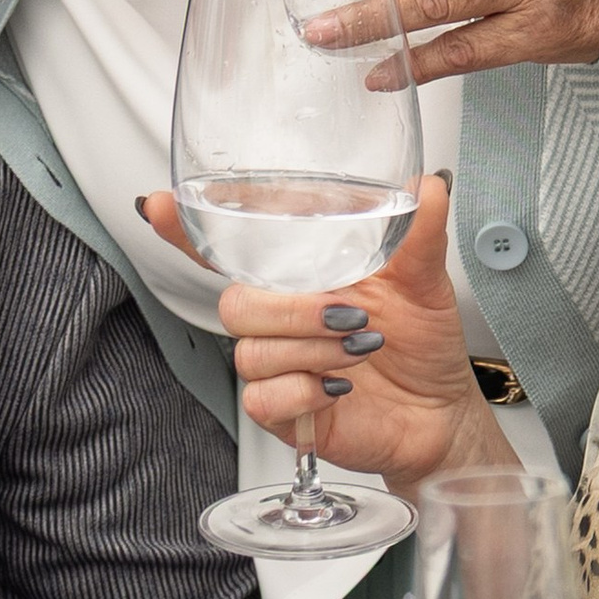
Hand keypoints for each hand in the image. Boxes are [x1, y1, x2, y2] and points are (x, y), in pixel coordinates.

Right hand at [142, 177, 514, 504]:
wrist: (439, 412)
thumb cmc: (420, 342)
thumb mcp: (424, 279)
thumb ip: (419, 232)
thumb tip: (427, 186)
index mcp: (299, 277)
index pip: (228, 250)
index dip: (184, 229)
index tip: (159, 206)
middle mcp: (280, 318)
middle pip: (234, 303)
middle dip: (292, 309)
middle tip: (348, 312)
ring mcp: (277, 365)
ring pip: (251, 351)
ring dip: (312, 348)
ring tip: (360, 346)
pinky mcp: (281, 411)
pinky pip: (261, 397)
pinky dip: (305, 389)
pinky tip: (339, 387)